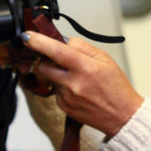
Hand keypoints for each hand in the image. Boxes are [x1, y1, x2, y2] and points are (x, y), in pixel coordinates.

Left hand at [20, 29, 142, 135]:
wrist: (122, 115)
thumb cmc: (116, 87)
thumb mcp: (105, 59)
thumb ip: (82, 47)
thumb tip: (63, 41)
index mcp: (85, 68)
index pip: (56, 51)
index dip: (38, 42)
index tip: (27, 36)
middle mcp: (73, 83)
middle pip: (44, 65)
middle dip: (47, 59)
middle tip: (60, 59)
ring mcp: (66, 97)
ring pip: (51, 78)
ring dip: (59, 74)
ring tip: (79, 79)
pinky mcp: (63, 106)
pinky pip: (56, 90)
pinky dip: (63, 86)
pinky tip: (79, 90)